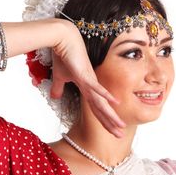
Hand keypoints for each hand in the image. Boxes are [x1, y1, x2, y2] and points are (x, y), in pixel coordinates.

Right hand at [49, 21, 125, 136]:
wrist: (62, 40)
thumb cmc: (63, 56)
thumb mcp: (59, 77)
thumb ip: (58, 87)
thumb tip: (54, 97)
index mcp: (87, 87)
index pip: (96, 108)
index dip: (103, 120)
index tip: (112, 131)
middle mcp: (91, 86)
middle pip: (102, 109)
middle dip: (110, 123)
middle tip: (121, 135)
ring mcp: (90, 80)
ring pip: (102, 102)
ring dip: (110, 115)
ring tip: (121, 127)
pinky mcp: (85, 75)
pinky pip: (96, 88)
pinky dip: (105, 96)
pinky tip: (115, 103)